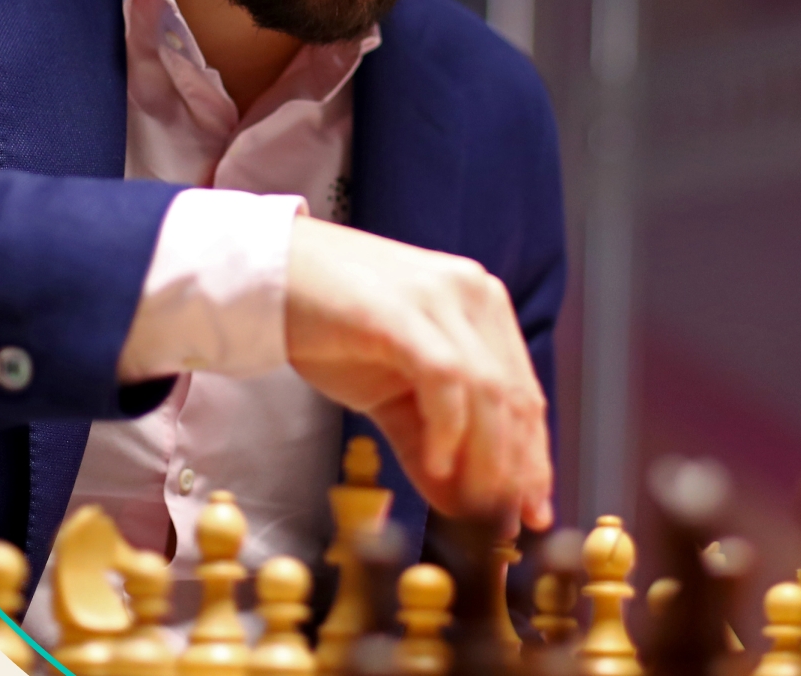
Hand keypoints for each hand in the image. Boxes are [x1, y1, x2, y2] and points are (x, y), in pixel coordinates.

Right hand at [284, 216, 552, 532]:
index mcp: (481, 306)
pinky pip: (445, 378)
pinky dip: (449, 429)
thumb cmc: (327, 326)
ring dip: (486, 460)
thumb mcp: (390, 394)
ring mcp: (440, 297)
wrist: (266, 277)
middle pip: (516, 396)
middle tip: (504, 523)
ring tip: (473, 507)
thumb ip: (429, 446)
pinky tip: (438, 467)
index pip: (524, 392)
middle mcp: (472, 294)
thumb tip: (461, 505)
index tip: (532, 512)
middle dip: (516, 470)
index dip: (533, 458)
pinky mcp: (403, 310)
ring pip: (489, 391)